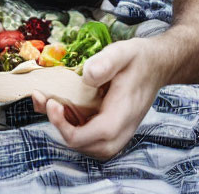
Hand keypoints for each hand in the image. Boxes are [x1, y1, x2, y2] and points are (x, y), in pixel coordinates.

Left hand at [31, 37, 163, 159]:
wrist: (155, 65)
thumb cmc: (138, 59)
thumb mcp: (122, 52)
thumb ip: (106, 62)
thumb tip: (87, 75)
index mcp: (121, 115)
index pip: (90, 136)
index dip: (65, 127)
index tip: (51, 102)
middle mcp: (119, 130)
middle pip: (84, 145)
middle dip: (59, 126)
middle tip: (43, 99)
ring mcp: (115, 131)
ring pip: (84, 143)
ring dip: (62, 125)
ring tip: (45, 100)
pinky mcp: (109, 125)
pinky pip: (88, 133)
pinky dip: (70, 122)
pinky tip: (58, 103)